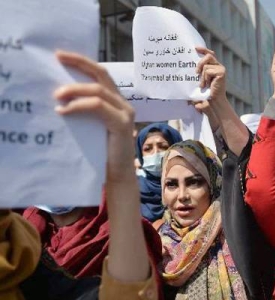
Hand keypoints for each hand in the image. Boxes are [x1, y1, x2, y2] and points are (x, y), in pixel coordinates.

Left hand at [54, 50, 134, 181]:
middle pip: (101, 75)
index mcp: (116, 101)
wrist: (116, 176)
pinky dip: (79, 106)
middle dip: (79, 64)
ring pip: (98, 90)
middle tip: (57, 61)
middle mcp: (123, 104)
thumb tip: (59, 94)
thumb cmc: (101, 152)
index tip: (60, 55)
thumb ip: (84, 109)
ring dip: (74, 90)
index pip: (100, 74)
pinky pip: (98, 107)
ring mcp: (125, 113)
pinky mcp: (121, 124)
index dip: (81, 62)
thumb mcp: (90, 125)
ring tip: (56, 96)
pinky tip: (64, 111)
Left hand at [196, 47, 226, 101]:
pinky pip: (208, 71)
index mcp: (214, 67)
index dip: (203, 49)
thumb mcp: (200, 81)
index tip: (196, 48)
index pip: (210, 54)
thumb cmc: (206, 93)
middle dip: (200, 62)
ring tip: (204, 84)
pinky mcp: (222, 73)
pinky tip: (208, 85)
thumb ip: (198, 73)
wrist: (213, 101)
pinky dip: (205, 78)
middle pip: (209, 56)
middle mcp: (218, 66)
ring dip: (202, 76)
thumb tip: (188, 67)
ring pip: (206, 66)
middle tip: (196, 73)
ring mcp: (221, 69)